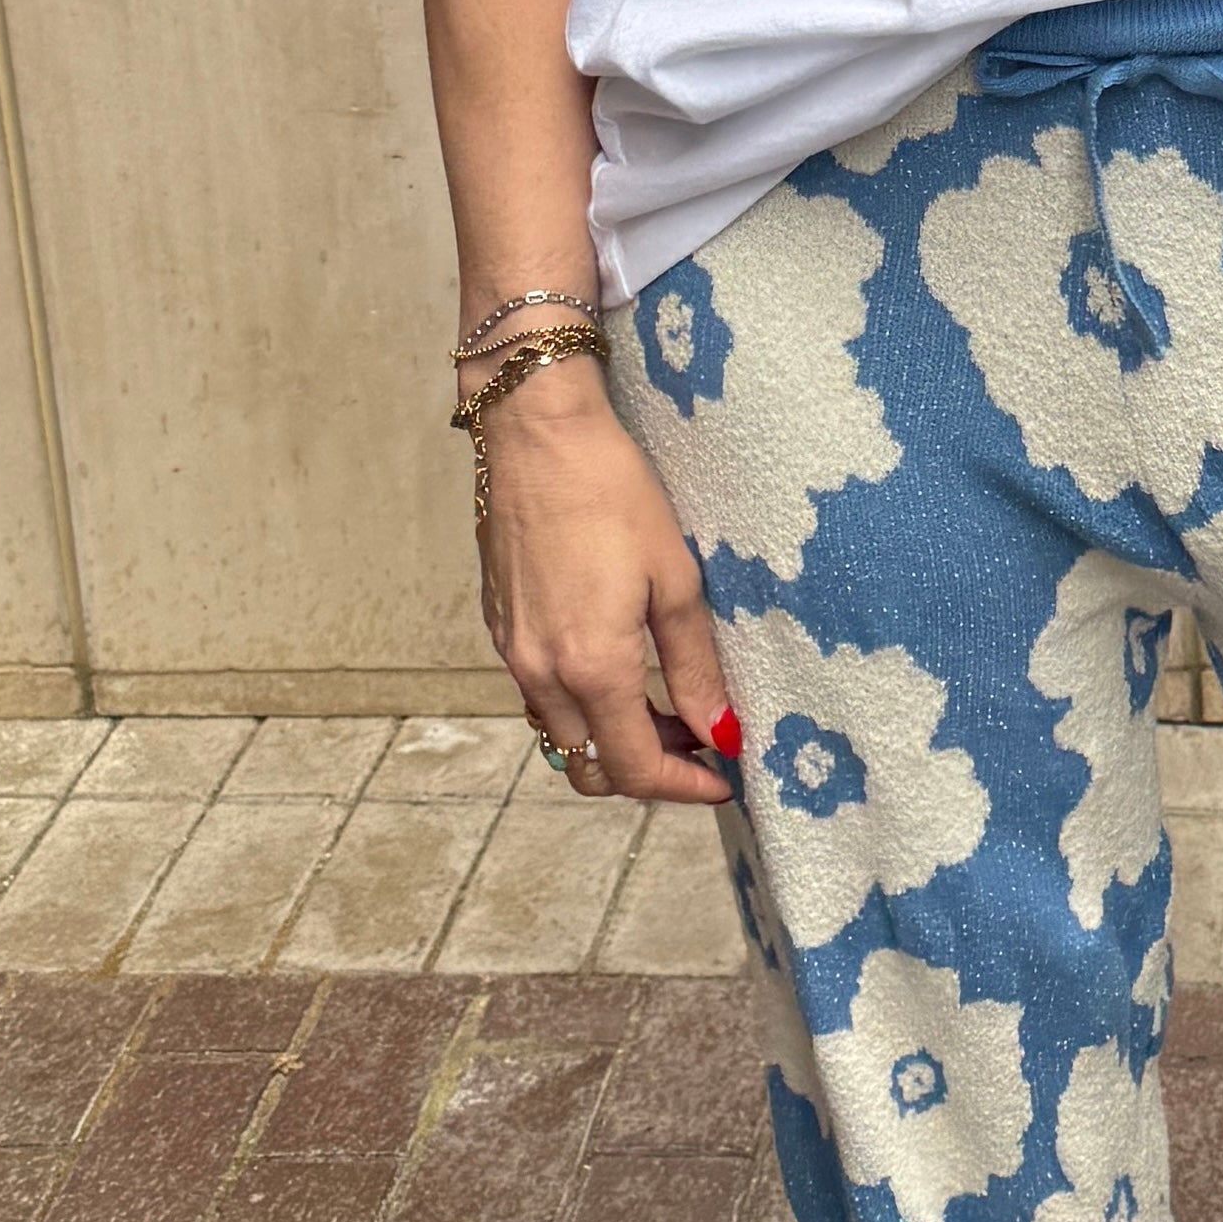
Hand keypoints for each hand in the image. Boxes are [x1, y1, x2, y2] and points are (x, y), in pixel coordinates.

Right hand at [477, 358, 739, 805]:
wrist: (535, 434)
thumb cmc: (613, 493)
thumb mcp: (674, 579)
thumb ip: (694, 666)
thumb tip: (720, 731)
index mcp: (590, 667)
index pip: (633, 767)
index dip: (682, 787)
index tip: (723, 780)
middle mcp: (541, 674)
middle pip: (590, 767)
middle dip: (647, 770)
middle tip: (698, 742)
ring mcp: (512, 654)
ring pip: (561, 736)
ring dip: (610, 740)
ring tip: (664, 705)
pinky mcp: (499, 628)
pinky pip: (539, 697)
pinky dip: (580, 707)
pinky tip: (617, 669)